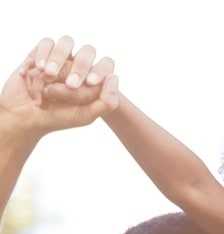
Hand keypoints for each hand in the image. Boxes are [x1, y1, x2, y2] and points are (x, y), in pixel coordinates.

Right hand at [1, 37, 117, 133]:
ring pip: (66, 43)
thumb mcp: (85, 116)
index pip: (106, 65)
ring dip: (58, 59)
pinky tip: (34, 71)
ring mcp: (60, 57)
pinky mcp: (40, 52)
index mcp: (93, 80)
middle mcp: (78, 65)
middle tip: (71, 84)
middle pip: (88, 51)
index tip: (90, 82)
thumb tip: (114, 77)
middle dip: (81, 66)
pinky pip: (45, 43)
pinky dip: (40, 56)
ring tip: (49, 75)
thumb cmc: (58, 117)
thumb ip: (106, 102)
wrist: (26, 115)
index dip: (101, 70)